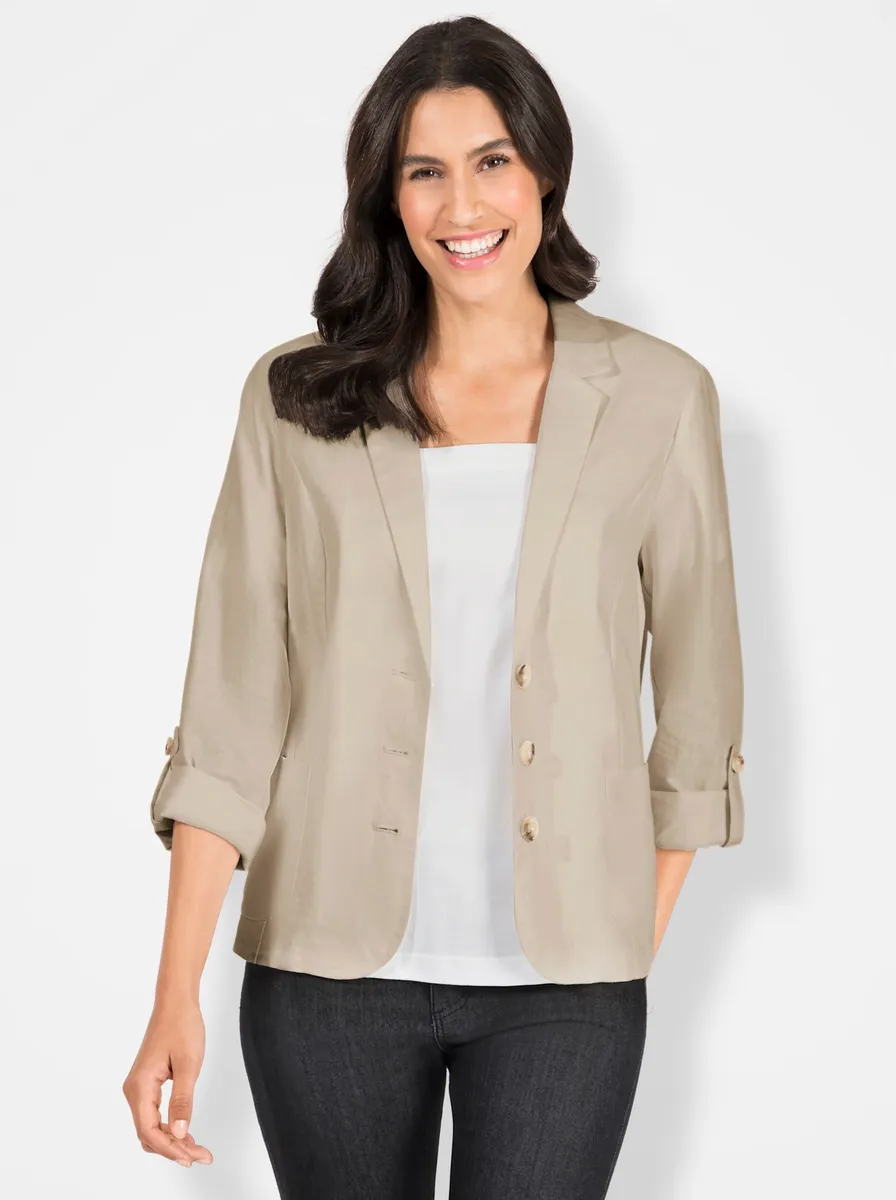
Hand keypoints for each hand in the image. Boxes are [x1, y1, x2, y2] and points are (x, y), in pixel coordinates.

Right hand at [122, 999, 212, 1168]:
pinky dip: (169, 1127)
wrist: (176, 1002)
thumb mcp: (189, 1064)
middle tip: (202, 1156)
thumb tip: (177, 1134)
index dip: (169, 1149)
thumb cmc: (182, 1026)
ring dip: (172, 1140)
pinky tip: (186, 1133)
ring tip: (198, 1149)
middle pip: (148, 1134)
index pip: (149, 1131)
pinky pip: (154, 1115)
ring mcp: (139, 1088)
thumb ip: (182, 1100)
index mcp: (140, 1086)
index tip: (192, 1158)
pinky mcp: (147, 1084)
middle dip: (173, 1149)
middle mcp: (134, 1090)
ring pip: (151, 1126)